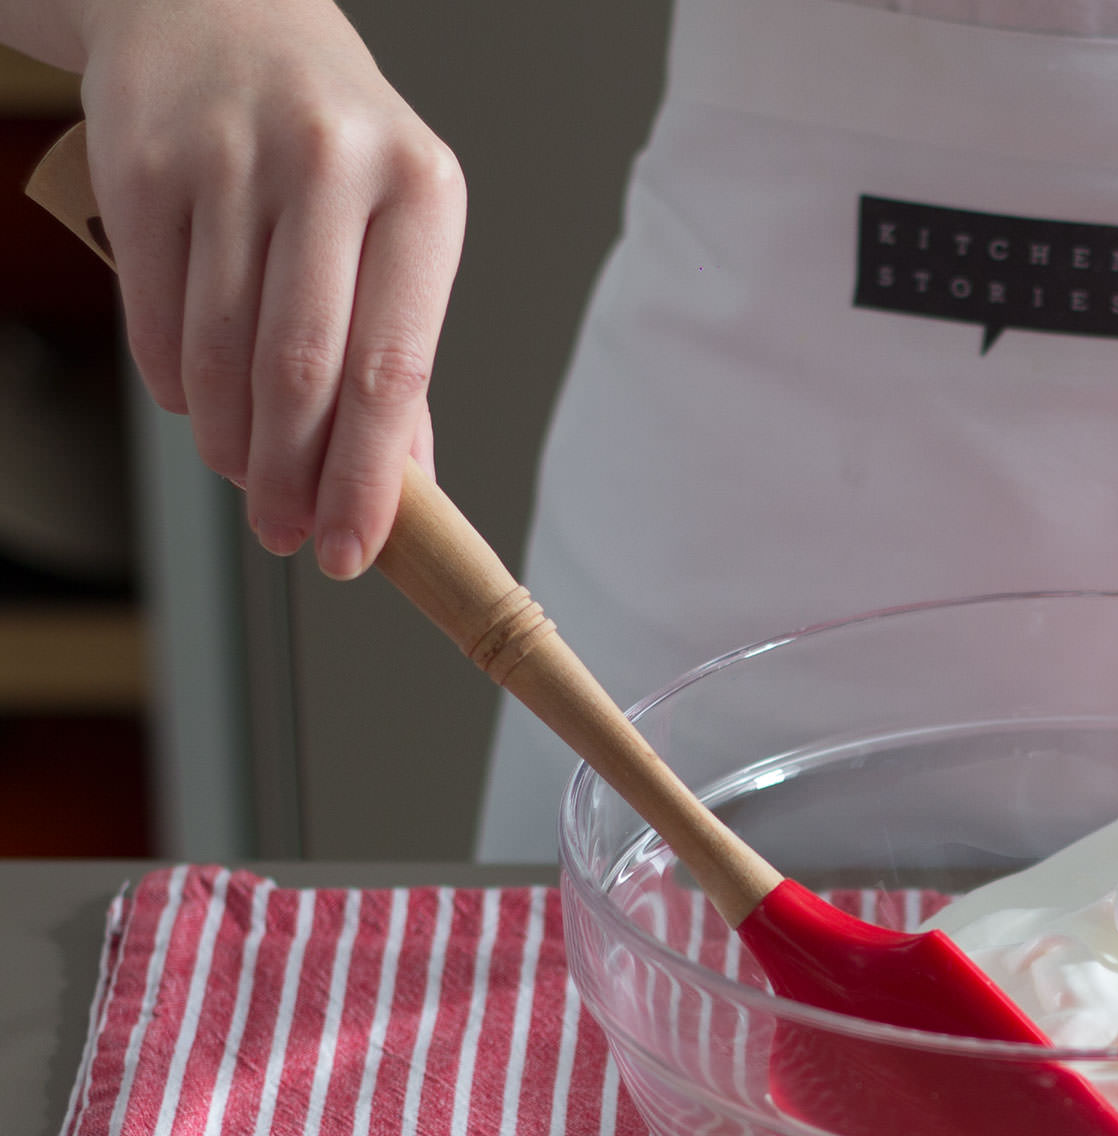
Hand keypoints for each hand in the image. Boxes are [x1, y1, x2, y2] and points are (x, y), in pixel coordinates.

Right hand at [77, 0, 463, 575]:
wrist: (218, 8)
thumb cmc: (330, 139)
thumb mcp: (399, 225)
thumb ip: (402, 354)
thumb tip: (406, 487)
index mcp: (422, 190)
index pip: (394, 368)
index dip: (371, 477)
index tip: (357, 548)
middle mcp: (330, 167)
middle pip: (303, 372)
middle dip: (293, 477)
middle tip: (290, 532)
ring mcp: (230, 160)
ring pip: (223, 353)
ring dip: (230, 443)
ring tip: (246, 478)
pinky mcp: (144, 165)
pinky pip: (157, 316)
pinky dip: (177, 387)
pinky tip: (197, 408)